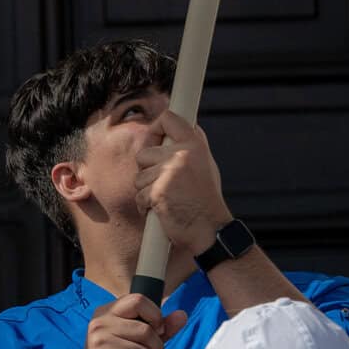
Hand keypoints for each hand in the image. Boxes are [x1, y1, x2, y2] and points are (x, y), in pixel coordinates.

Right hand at [81, 294, 185, 348]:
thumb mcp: (137, 337)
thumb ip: (159, 326)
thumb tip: (182, 315)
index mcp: (106, 312)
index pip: (138, 300)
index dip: (155, 315)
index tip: (156, 330)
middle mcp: (99, 324)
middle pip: (147, 330)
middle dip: (156, 347)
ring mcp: (99, 342)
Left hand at [134, 109, 230, 258]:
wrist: (210, 229)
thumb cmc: (204, 199)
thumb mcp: (204, 164)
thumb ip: (187, 146)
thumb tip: (170, 126)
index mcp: (195, 145)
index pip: (169, 118)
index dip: (156, 128)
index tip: (156, 139)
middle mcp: (182, 154)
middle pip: (143, 153)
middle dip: (148, 170)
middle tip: (166, 184)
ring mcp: (169, 172)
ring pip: (138, 176)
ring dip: (147, 190)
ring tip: (168, 199)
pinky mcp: (157, 191)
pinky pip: (138, 195)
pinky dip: (145, 206)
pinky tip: (163, 210)